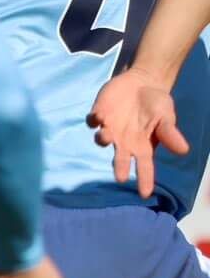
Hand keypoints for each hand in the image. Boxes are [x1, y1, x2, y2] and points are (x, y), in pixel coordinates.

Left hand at [88, 68, 188, 198]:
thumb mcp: (166, 117)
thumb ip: (169, 134)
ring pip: (102, 139)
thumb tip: (183, 151)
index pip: (144, 166)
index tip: (145, 194)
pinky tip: (98, 116)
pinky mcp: (99, 114)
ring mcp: (109, 128)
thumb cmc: (156, 105)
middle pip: (120, 158)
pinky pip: (93, 120)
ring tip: (107, 136)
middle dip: (119, 167)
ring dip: (103, 138)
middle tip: (120, 178)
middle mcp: (123, 142)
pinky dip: (94, 119)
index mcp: (141, 146)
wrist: (142, 84)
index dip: (144, 179)